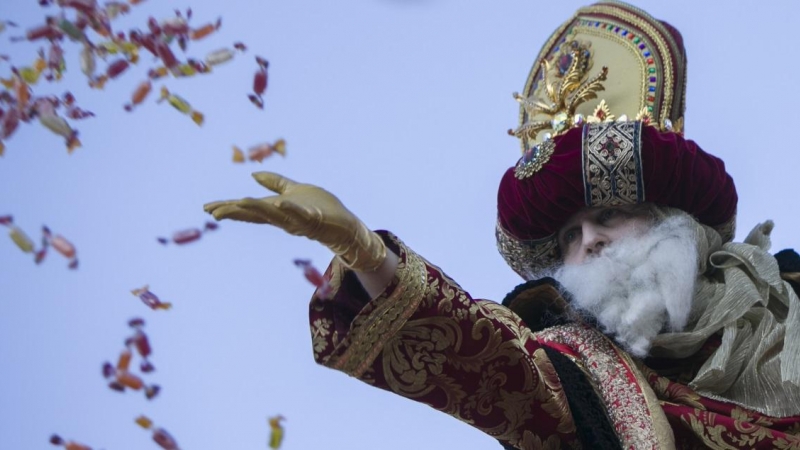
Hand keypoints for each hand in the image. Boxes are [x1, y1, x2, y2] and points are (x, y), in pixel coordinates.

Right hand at [203, 172, 386, 271]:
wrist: (345, 224)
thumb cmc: (321, 208)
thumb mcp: (294, 191)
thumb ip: (275, 183)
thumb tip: (254, 174)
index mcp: (276, 209)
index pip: (249, 208)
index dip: (229, 207)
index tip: (208, 207)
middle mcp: (283, 217)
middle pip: (255, 214)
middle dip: (235, 211)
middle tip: (213, 211)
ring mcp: (297, 220)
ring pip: (274, 215)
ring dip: (256, 208)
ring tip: (238, 201)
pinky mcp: (314, 220)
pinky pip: (301, 214)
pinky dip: (291, 210)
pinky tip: (281, 204)